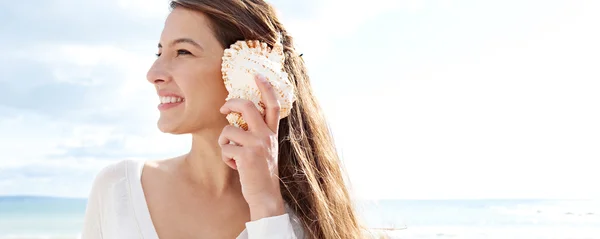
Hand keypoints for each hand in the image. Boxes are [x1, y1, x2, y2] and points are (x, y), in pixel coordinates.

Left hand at [218, 74, 285, 220]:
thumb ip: (257, 133)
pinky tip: (235, 166)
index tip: (258, 75)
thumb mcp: (265, 149)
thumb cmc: (260, 173)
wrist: (265, 196)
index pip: (272, 105)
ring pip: (228, 130)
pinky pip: (225, 148)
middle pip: (247, 106)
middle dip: (231, 104)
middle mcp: (267, 136)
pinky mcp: (247, 155)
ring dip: (224, 143)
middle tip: (223, 108)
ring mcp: (258, 145)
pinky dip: (226, 158)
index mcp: (272, 133)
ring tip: (232, 154)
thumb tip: (236, 117)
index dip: (266, 87)